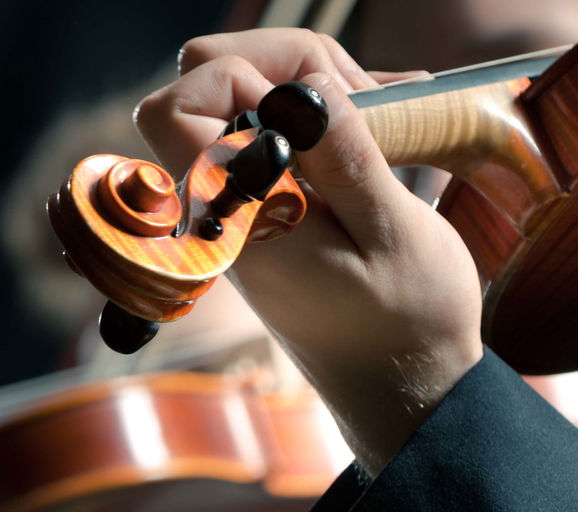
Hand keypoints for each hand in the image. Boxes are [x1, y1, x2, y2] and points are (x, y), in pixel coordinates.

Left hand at [135, 29, 483, 473]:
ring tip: (382, 110)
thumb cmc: (405, 321)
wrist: (402, 383)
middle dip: (277, 63)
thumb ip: (344, 158)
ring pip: (236, 97)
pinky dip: (316, 111)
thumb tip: (303, 91)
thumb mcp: (394, 234)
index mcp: (237, 219)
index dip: (236, 79)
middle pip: (198, 83)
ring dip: (306, 83)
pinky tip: (377, 123)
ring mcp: (239, 203)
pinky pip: (268, 130)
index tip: (313, 106)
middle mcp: (221, 206)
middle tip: (358, 94)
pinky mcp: (264, 203)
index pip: (172, 110)